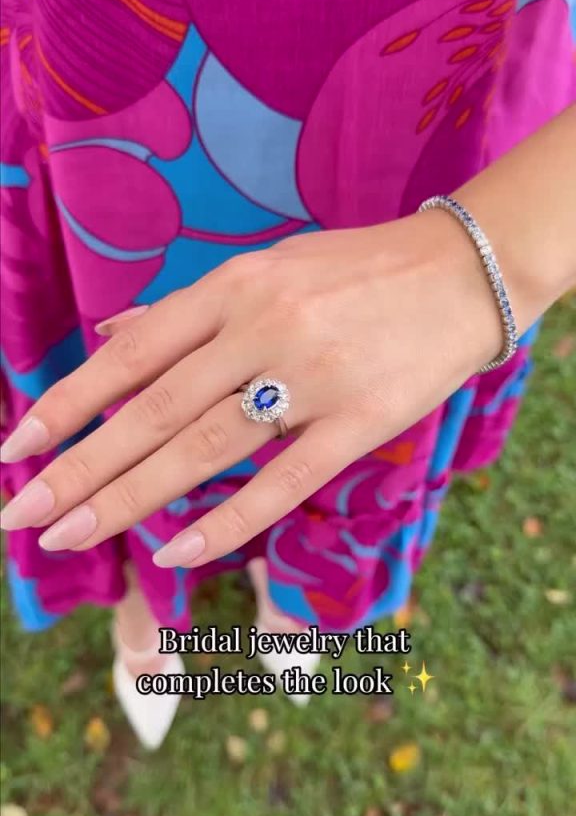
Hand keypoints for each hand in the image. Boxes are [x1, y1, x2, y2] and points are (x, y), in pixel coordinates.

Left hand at [0, 211, 500, 566]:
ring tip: (71, 534)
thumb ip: (189, 310)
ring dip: (130, 496)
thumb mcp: (268, 267)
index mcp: (235, 286)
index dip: (69, 403)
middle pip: (154, 410)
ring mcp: (311, 376)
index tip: (18, 446)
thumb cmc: (359, 270)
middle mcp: (262, 327)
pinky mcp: (360, 420)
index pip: (134, 354)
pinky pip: (283, 480)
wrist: (465, 271)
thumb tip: (112, 335)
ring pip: (204, 447)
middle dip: (81, 467)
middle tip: (22, 513)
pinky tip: (175, 548)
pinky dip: (226, 519)